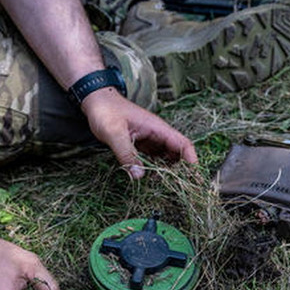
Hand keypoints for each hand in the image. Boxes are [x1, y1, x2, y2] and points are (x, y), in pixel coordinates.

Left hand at [81, 88, 197, 178]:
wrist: (95, 101)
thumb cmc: (106, 112)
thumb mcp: (114, 133)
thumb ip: (126, 154)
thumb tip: (139, 176)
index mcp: (157, 128)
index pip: (183, 144)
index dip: (191, 160)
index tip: (194, 177)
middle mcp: (157, 134)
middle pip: (178, 153)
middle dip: (181, 169)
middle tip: (180, 189)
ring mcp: (149, 139)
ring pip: (166, 157)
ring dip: (168, 170)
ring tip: (167, 188)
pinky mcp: (141, 144)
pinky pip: (153, 158)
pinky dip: (155, 168)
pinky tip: (152, 179)